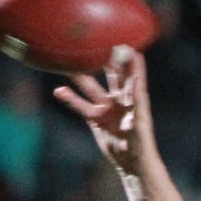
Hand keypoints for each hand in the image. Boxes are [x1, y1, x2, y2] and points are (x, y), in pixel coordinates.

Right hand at [53, 46, 152, 177]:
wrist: (132, 162)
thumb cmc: (142, 141)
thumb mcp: (139, 117)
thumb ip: (137, 95)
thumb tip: (137, 76)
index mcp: (133, 95)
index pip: (129, 70)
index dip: (124, 56)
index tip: (119, 38)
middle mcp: (119, 98)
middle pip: (108, 74)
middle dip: (100, 59)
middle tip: (90, 42)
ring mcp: (106, 108)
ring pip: (90, 89)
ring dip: (79, 78)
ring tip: (67, 65)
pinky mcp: (95, 120)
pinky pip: (80, 106)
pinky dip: (70, 99)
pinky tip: (58, 91)